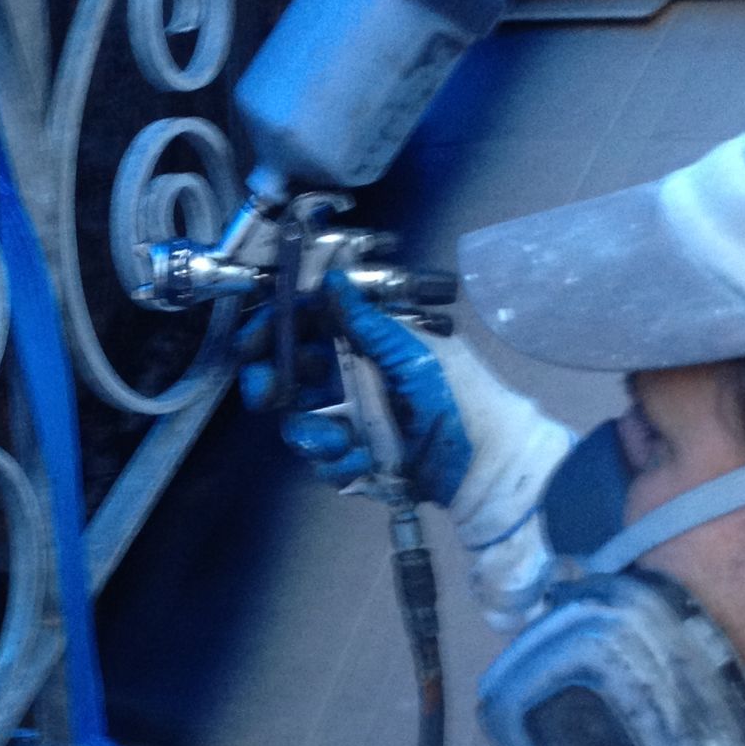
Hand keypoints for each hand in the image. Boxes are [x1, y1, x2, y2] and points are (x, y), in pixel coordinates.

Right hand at [241, 275, 575, 624]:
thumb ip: (368, 322)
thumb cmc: (461, 398)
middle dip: (273, 384)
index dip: (276, 331)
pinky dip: (337, 463)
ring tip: (342, 443)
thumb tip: (332, 280)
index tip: (255, 341)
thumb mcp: (416, 352)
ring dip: (312, 433)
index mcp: (369, 344)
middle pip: (291, 377)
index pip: (309, 329)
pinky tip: (361, 463)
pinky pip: (324, 459)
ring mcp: (354, 421)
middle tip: (268, 392)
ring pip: (301, 422)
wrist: (489, 465)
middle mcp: (356, 379)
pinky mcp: (357, 458)